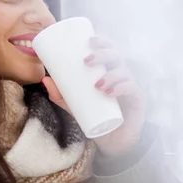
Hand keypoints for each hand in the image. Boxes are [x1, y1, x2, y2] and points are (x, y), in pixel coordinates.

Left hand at [41, 36, 146, 156]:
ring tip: (96, 84)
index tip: (89, 40)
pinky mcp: (138, 100)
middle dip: (103, 54)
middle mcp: (122, 75)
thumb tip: (45, 80)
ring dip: (110, 75)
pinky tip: (109, 93)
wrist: (113, 142)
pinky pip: (131, 89)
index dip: (103, 41)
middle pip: (117, 56)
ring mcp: (131, 86)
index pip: (110, 49)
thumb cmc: (96, 118)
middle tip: (86, 61)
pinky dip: (120, 88)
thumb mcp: (75, 106)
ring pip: (124, 72)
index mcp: (110, 70)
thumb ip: (61, 95)